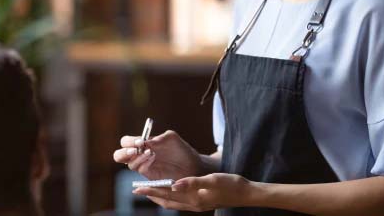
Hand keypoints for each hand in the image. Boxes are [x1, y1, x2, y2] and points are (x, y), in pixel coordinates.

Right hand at [113, 130, 202, 179]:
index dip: (129, 141)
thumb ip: (159, 137)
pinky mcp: (150, 177)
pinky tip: (153, 159)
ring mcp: (144, 167)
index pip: (126, 142)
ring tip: (151, 153)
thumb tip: (146, 142)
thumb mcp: (172, 138)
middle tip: (135, 150)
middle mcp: (140, 155)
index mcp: (143, 144)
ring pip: (130, 164)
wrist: (193, 166)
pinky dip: (145, 165)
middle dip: (124, 153)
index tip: (140, 142)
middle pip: (120, 155)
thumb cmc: (182, 150)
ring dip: (137, 158)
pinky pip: (141, 172)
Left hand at [132, 173, 254, 211]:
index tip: (138, 188)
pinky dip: (170, 195)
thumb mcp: (212, 180)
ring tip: (149, 190)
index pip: (168, 195)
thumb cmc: (231, 185)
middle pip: (167, 201)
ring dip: (160, 196)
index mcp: (194, 199)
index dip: (152, 191)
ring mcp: (197, 204)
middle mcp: (193, 204)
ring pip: (173, 202)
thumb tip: (173, 184)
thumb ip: (192, 182)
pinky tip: (169, 188)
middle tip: (137, 189)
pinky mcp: (200, 201)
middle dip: (152, 195)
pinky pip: (180, 201)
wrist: (246, 193)